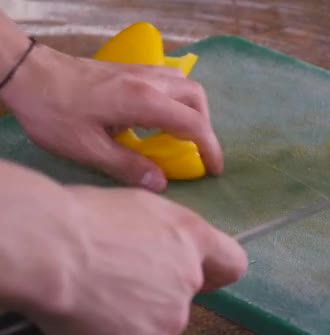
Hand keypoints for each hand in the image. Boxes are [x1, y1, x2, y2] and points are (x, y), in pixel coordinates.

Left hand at [0, 42, 221, 191]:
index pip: (193, 124)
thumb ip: (127, 166)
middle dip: (204, 126)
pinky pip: (169, 80)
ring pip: (185, 85)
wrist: (29, 73)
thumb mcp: (87, 148)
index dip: (210, 148)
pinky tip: (159, 115)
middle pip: (196, 98)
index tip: (214, 169)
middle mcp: (150, 82)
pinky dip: (177, 99)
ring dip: (192, 110)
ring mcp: (141, 71)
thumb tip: (161, 183)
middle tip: (196, 151)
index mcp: (144, 102)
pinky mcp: (131, 69)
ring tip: (181, 134)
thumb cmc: (55, 112)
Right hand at [0, 161, 246, 334]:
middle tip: (121, 276)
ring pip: (160, 319)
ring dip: (139, 312)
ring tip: (101, 292)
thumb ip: (169, 232)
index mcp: (193, 238)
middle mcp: (189, 280)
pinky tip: (94, 311)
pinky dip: (119, 331)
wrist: (51, 250)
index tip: (199, 271)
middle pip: (186, 294)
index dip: (216, 269)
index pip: (232, 263)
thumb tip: (169, 247)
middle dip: (161, 289)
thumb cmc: (85, 218)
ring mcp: (169, 316)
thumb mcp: (140, 207)